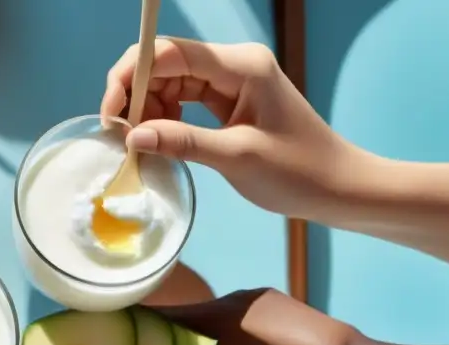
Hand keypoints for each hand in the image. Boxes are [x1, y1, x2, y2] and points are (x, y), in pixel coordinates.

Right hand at [100, 38, 361, 220]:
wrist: (337, 186)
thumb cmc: (297, 172)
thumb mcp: (236, 158)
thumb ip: (182, 142)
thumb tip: (133, 136)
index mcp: (241, 66)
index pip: (170, 53)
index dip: (132, 77)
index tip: (111, 116)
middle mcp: (234, 64)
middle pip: (165, 63)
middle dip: (134, 94)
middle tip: (118, 135)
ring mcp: (231, 82)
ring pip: (170, 82)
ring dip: (147, 110)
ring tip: (137, 144)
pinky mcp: (229, 101)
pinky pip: (184, 100)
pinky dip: (164, 119)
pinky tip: (157, 142)